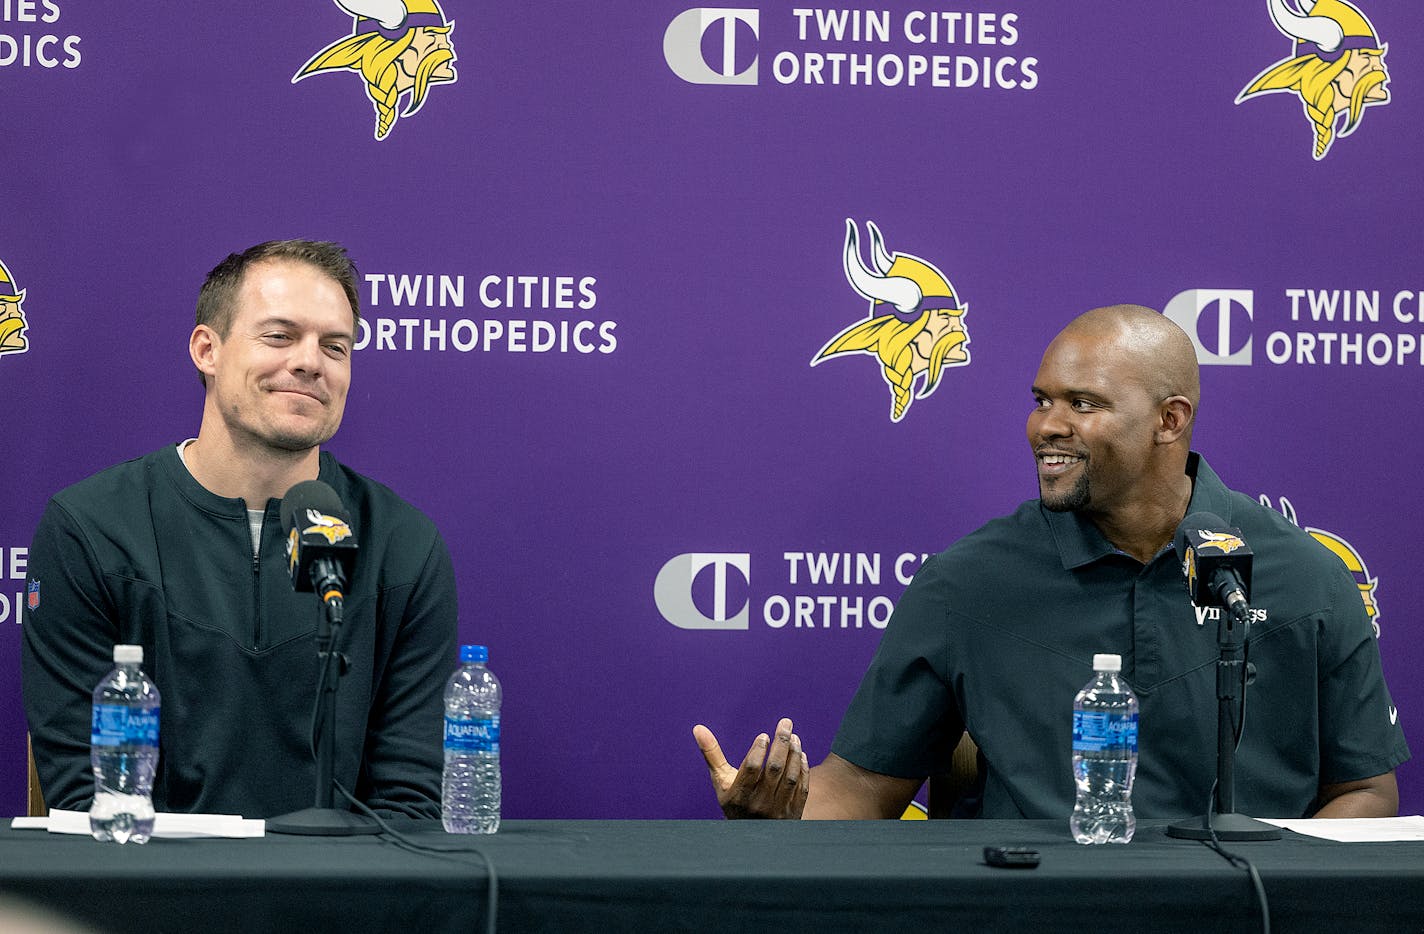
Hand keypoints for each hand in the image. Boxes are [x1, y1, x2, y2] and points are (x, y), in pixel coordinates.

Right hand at [693, 718, 808, 818]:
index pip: (751, 769)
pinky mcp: (793, 813)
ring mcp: (778, 810)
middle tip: (786, 723)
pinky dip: (802, 770)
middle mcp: (759, 804)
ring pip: (790, 778)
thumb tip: (698, 728)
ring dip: (793, 754)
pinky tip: (799, 753)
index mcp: (738, 795)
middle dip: (781, 743)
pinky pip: (801, 789)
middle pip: (774, 769)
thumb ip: (711, 754)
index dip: (758, 750)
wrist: (752, 834)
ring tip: (794, 737)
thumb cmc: (734, 799)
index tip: (763, 735)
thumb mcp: (721, 780)